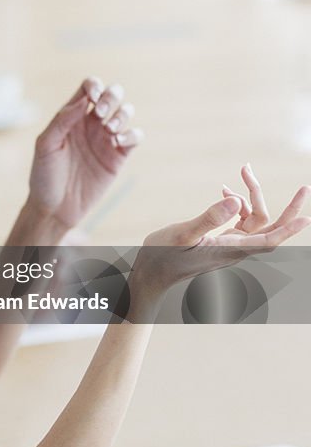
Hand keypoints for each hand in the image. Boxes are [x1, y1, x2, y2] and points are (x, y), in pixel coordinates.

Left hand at [26, 77, 141, 233]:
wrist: (54, 208)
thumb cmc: (44, 175)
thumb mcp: (45, 145)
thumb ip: (62, 120)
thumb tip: (84, 100)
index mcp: (71, 116)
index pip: (88, 88)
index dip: (94, 86)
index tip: (91, 99)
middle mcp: (90, 124)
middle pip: (112, 95)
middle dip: (112, 96)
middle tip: (100, 113)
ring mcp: (105, 139)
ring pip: (126, 113)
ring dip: (122, 114)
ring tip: (110, 130)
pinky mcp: (118, 157)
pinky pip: (135, 137)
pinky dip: (132, 134)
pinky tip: (117, 142)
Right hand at [129, 171, 310, 315]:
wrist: (152, 274)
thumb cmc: (162, 257)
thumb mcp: (182, 234)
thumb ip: (209, 218)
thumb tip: (237, 202)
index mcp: (229, 249)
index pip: (269, 240)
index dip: (289, 229)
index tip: (306, 217)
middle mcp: (235, 248)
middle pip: (270, 227)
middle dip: (286, 207)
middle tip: (304, 188)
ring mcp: (229, 245)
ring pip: (255, 220)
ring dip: (253, 197)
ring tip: (242, 172)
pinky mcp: (221, 242)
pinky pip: (241, 222)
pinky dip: (238, 204)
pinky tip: (223, 192)